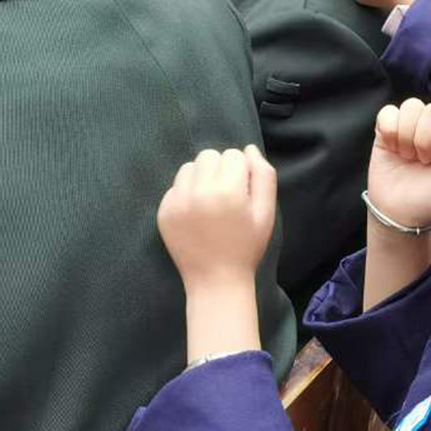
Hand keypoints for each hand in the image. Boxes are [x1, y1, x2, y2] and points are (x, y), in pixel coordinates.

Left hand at [157, 146, 278, 293]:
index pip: (233, 155)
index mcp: (227, 191)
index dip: (242, 172)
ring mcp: (177, 202)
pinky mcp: (164, 212)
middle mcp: (199, 192)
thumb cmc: (246, 247)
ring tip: (210, 202)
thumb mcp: (266, 212)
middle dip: (220, 169)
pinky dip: (186, 193)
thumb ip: (263, 176)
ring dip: (201, 178)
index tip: (243, 193)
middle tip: (226, 196)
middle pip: (209, 156)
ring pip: (189, 167)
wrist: (216, 281)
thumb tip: (248, 149)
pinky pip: (175, 186)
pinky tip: (197, 214)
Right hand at [365, 100, 430, 230]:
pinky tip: (393, 148)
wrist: (400, 212)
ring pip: (412, 106)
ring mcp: (411, 125)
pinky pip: (388, 111)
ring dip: (408, 135)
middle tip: (424, 161)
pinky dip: (389, 130)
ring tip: (409, 156)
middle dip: (427, 141)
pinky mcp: (387, 127)